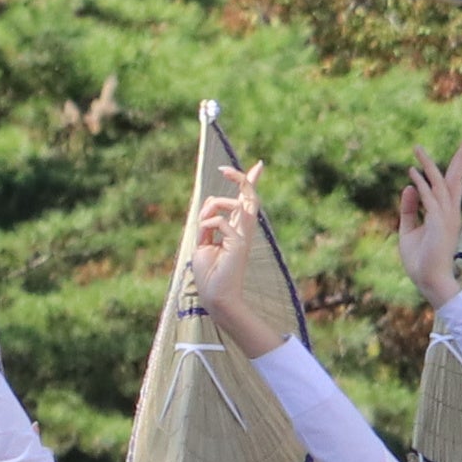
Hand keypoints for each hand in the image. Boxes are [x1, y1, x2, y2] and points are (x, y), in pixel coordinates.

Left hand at [188, 163, 288, 357]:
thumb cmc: (209, 274)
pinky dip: (209, 222)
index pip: (248, 200)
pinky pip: (221, 221)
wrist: (215, 296)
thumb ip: (207, 224)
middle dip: (241, 178)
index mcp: (237, 229)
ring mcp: (244, 236)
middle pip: (250, 196)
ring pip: (240, 203)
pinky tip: (205, 236)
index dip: (251, 182)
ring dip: (214, 206)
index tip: (258, 165)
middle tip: (224, 169)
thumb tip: (210, 205)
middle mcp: (244, 230)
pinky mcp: (239, 243)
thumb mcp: (203, 243)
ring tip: (204, 223)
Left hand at [396, 134, 461, 309]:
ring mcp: (446, 218)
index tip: (459, 149)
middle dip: (461, 158)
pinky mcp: (439, 224)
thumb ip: (409, 209)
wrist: (428, 281)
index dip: (454, 167)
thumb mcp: (409, 230)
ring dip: (428, 166)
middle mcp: (450, 212)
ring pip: (440, 185)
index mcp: (446, 214)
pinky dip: (421, 185)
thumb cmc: (420, 260)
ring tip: (417, 148)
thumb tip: (408, 186)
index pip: (451, 185)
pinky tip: (411, 172)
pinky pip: (429, 199)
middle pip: (456, 180)